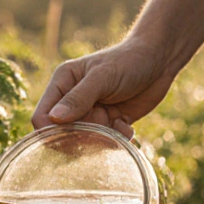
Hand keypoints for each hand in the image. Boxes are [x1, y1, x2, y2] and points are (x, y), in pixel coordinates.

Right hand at [31, 38, 176, 137]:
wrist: (161, 60)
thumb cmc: (129, 60)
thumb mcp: (103, 77)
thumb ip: (79, 98)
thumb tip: (53, 119)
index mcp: (62, 84)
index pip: (42, 117)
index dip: (52, 132)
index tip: (72, 135)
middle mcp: (72, 100)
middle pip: (62, 134)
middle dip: (82, 136)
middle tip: (103, 126)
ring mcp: (90, 113)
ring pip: (85, 141)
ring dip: (102, 138)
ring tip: (118, 123)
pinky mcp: (109, 123)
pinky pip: (105, 143)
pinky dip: (117, 138)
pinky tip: (127, 124)